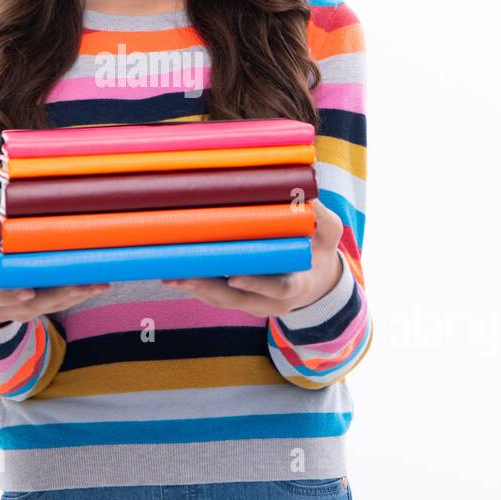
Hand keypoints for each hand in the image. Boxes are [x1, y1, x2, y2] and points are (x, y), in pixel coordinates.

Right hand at [0, 213, 113, 328]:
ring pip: (52, 305)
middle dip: (58, 295)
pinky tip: (99, 283)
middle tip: (81, 285)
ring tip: (99, 283)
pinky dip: (79, 294)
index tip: (27, 292)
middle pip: (34, 304)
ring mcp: (24, 310)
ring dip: (77, 295)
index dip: (11, 295)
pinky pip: (60, 303)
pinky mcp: (40, 308)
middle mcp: (5, 307)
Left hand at [162, 198, 344, 317]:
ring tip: (171, 275)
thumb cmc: (321, 249)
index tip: (235, 276)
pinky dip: (197, 287)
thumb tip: (305, 193)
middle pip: (239, 300)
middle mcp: (274, 302)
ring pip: (222, 301)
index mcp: (298, 285)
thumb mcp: (329, 232)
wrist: (316, 280)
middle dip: (210, 289)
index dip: (257, 284)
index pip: (279, 289)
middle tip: (185, 276)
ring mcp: (256, 306)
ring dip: (196, 289)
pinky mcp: (241, 302)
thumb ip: (321, 217)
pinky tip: (174, 275)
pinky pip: (216, 298)